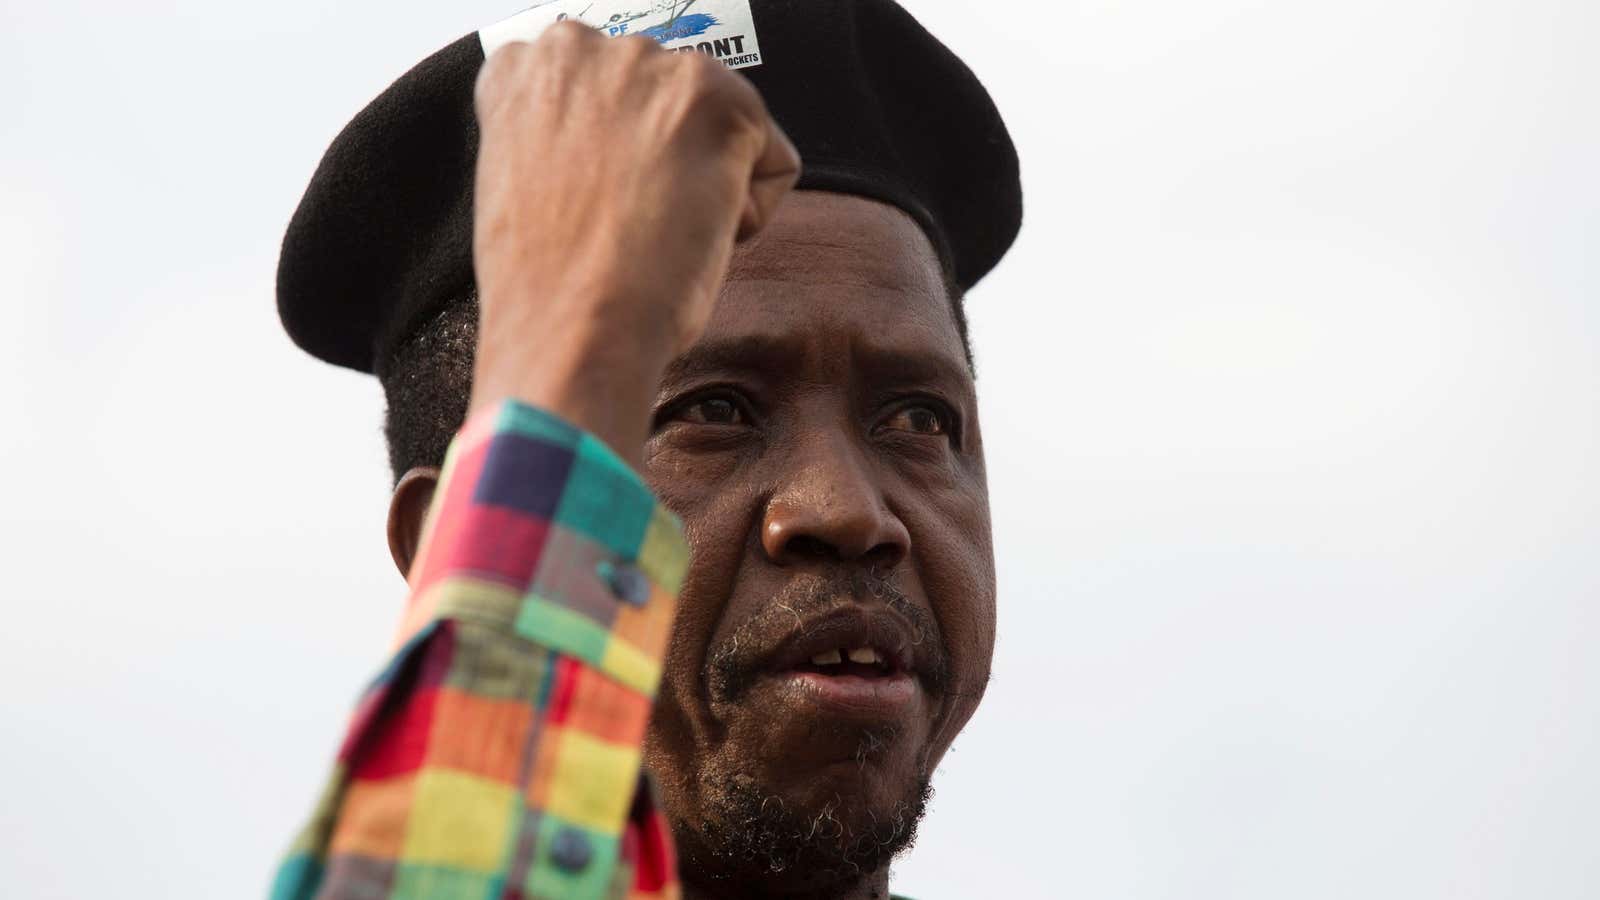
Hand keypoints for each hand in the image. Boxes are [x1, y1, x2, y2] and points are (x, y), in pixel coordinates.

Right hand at [469, 22, 799, 463]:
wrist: (569, 331)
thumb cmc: (547, 291)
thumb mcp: (529, 185)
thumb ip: (571, 140)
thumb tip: (628, 152)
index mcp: (525, 67)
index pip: (610, 93)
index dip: (618, 163)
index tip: (601, 205)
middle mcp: (581, 47)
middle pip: (671, 106)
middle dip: (666, 165)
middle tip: (629, 227)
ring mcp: (651, 69)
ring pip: (724, 131)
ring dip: (706, 186)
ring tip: (652, 234)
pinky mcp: (718, 102)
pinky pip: (774, 163)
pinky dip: (749, 215)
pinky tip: (689, 239)